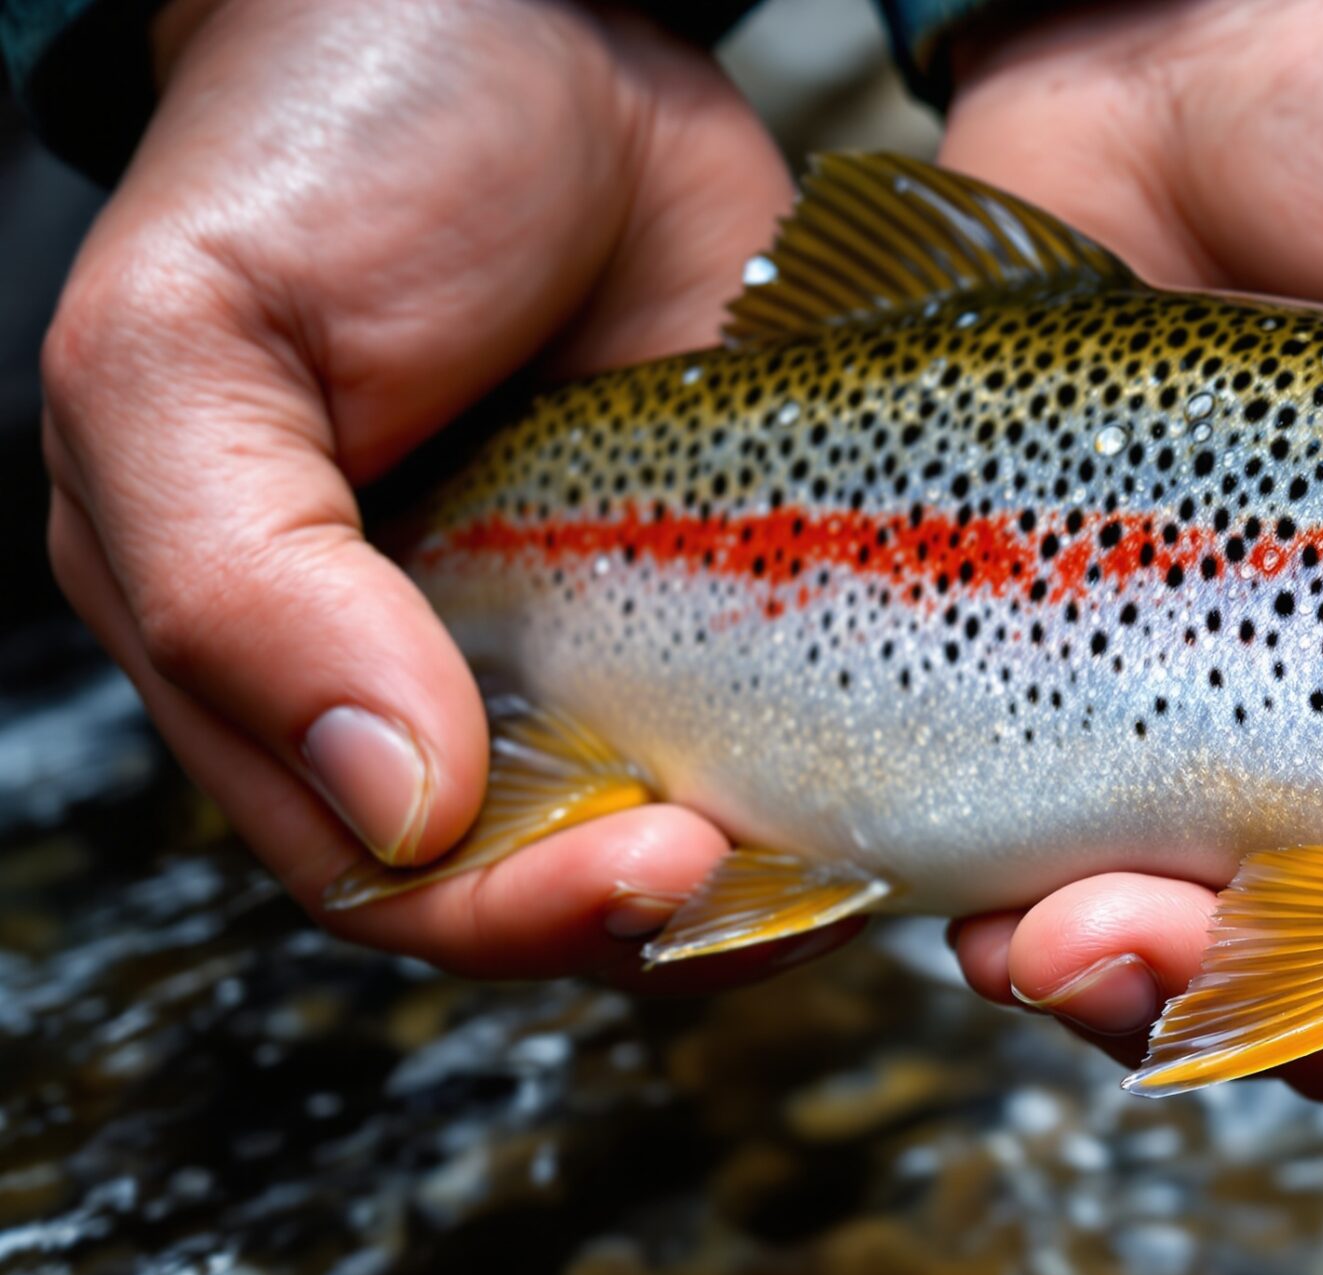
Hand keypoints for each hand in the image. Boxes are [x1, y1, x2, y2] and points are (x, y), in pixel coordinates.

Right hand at [41, 0, 795, 985]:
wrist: (540, 5)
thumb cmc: (341, 142)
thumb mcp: (199, 343)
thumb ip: (237, 583)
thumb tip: (391, 799)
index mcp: (269, 642)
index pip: (378, 869)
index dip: (502, 909)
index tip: (643, 865)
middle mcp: (432, 664)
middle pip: (536, 883)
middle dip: (638, 912)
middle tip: (744, 870)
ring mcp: (592, 630)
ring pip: (671, 832)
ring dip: (756, 878)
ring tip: (845, 857)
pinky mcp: (728, 577)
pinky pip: (786, 733)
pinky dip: (836, 784)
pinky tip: (898, 787)